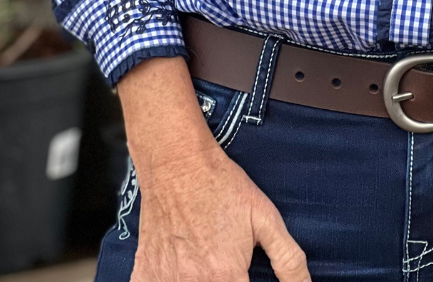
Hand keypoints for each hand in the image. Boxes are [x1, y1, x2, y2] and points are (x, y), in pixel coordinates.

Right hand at [118, 56, 309, 281]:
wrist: (176, 163)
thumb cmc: (222, 187)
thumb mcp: (265, 218)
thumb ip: (288, 260)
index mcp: (225, 277)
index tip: (245, 275)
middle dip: (226, 281)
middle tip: (225, 265)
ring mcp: (164, 281)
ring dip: (199, 280)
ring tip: (205, 260)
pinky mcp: (144, 275)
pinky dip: (169, 279)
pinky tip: (181, 265)